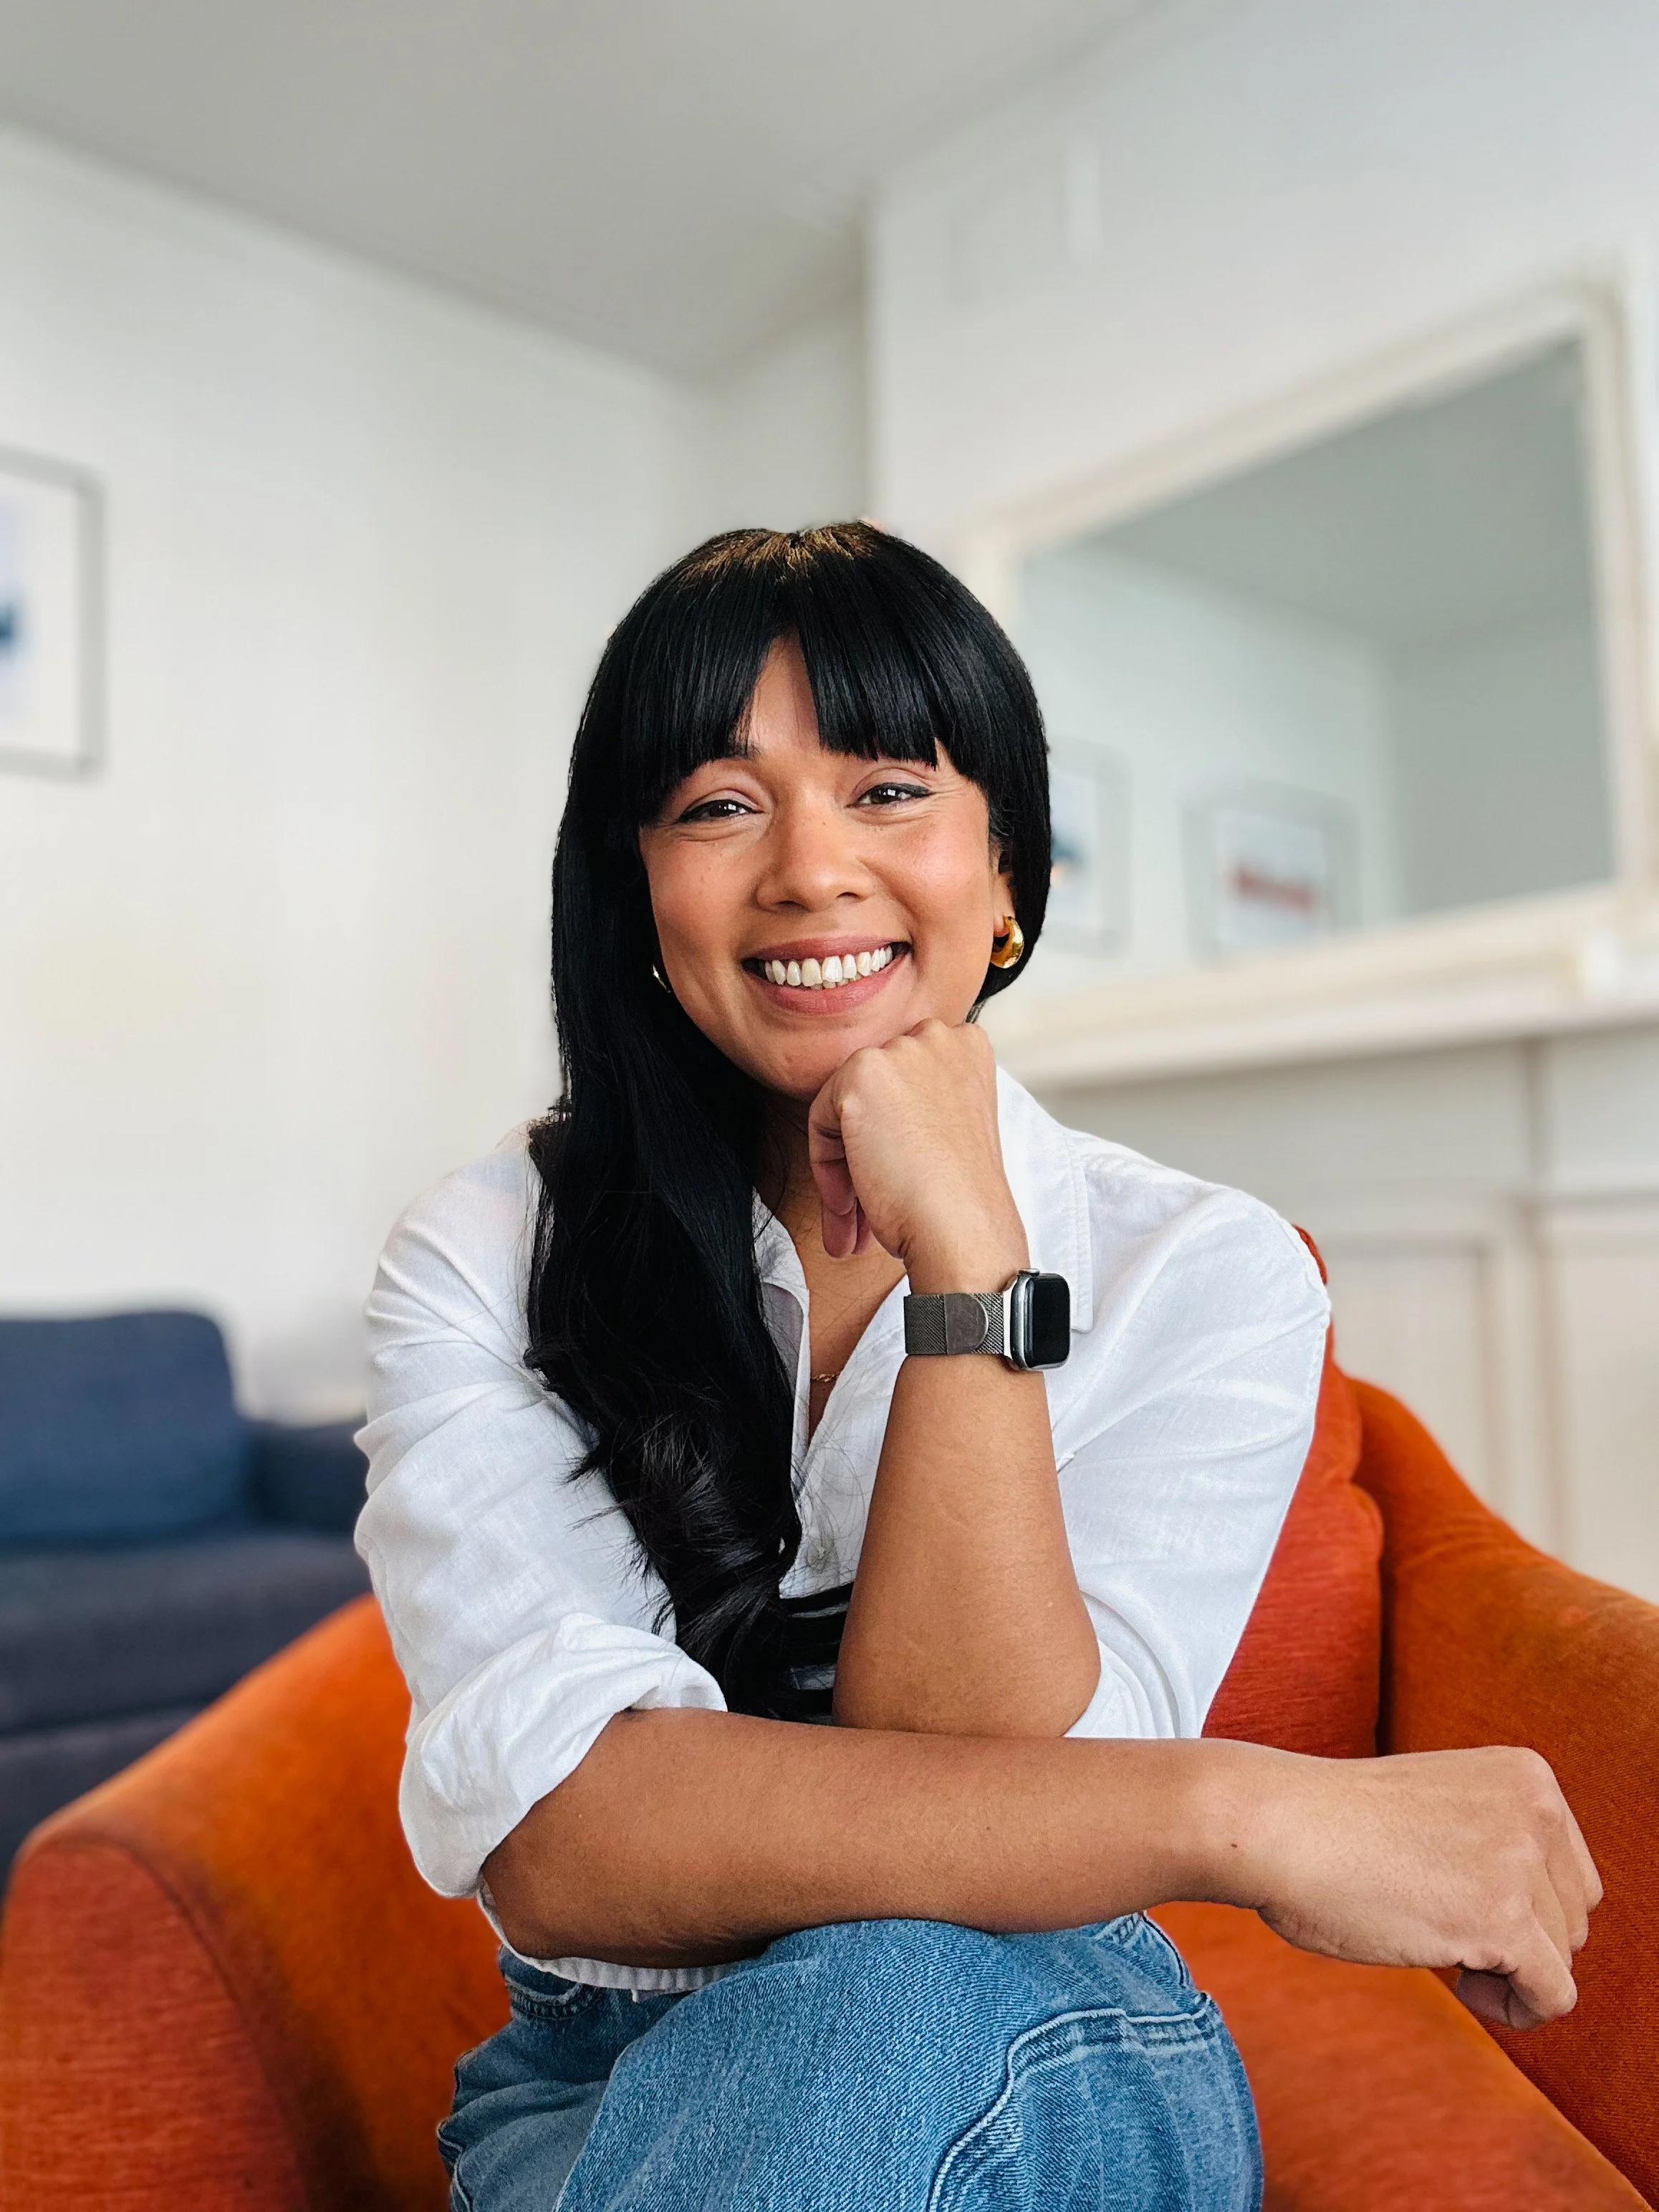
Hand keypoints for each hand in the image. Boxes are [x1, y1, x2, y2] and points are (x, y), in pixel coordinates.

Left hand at [805, 1021, 1027, 1282]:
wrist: (963, 1227)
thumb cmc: (963, 1197)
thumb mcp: (951, 1130)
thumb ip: (917, 1108)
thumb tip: (873, 1123)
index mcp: (967, 1048)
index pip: (905, 1086)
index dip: (894, 1139)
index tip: (895, 1179)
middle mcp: (938, 1037)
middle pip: (875, 1097)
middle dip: (865, 1155)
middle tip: (863, 1214)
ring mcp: (900, 1051)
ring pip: (845, 1110)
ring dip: (844, 1171)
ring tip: (852, 1227)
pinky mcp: (862, 1074)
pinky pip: (822, 1123)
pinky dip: (828, 1171)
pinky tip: (849, 1210)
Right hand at [1216, 1743, 1601, 2028]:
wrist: (1276, 1824)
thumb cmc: (1334, 1824)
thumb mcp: (1442, 1806)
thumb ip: (1497, 1839)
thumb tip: (1539, 1923)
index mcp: (1526, 1775)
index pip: (1571, 1875)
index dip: (1520, 1907)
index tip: (1456, 1900)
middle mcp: (1537, 1809)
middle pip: (1575, 1920)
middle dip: (1519, 1940)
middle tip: (1444, 1925)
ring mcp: (1522, 1862)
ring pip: (1564, 1962)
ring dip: (1507, 1972)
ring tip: (1439, 1945)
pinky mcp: (1504, 1919)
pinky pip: (1554, 1998)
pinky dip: (1514, 2009)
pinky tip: (1460, 1983)